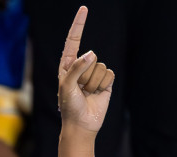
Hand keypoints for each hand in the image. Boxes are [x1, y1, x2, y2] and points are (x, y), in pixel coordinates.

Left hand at [57, 7, 113, 134]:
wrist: (82, 125)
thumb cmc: (69, 106)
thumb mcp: (67, 86)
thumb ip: (76, 68)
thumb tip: (92, 54)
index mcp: (68, 65)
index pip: (73, 40)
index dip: (79, 25)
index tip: (84, 9)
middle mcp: (82, 66)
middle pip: (90, 58)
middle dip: (85, 76)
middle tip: (80, 90)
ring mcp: (94, 73)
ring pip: (100, 67)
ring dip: (94, 83)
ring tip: (87, 94)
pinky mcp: (106, 81)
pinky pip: (109, 74)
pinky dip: (103, 85)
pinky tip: (97, 94)